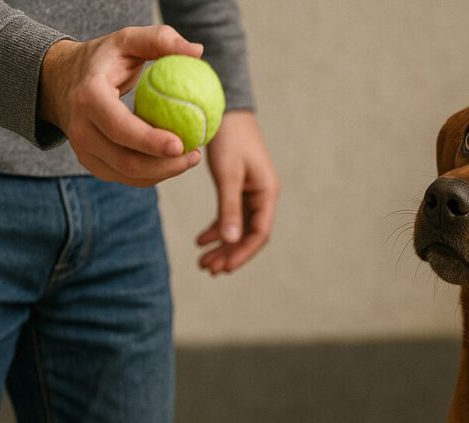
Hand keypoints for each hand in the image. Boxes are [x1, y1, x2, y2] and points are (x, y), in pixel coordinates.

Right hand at [38, 25, 203, 185]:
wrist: (62, 80)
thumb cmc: (104, 59)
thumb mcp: (128, 39)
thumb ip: (160, 40)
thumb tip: (197, 51)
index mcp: (88, 97)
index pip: (119, 126)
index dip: (150, 141)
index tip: (181, 144)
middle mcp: (80, 128)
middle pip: (126, 160)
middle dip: (165, 165)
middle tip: (195, 154)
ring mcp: (83, 149)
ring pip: (128, 174)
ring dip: (164, 172)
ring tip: (191, 157)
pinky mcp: (91, 163)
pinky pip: (126, 177)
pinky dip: (153, 174)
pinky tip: (174, 161)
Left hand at [197, 110, 279, 274]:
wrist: (226, 109)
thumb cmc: (229, 138)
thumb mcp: (227, 175)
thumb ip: (229, 208)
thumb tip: (229, 241)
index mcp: (267, 192)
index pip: (259, 233)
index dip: (241, 253)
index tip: (223, 268)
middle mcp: (263, 195)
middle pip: (249, 234)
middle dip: (230, 253)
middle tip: (208, 268)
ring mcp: (252, 191)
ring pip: (239, 227)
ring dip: (223, 245)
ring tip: (204, 261)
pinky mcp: (239, 186)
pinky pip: (231, 215)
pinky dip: (218, 228)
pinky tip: (202, 239)